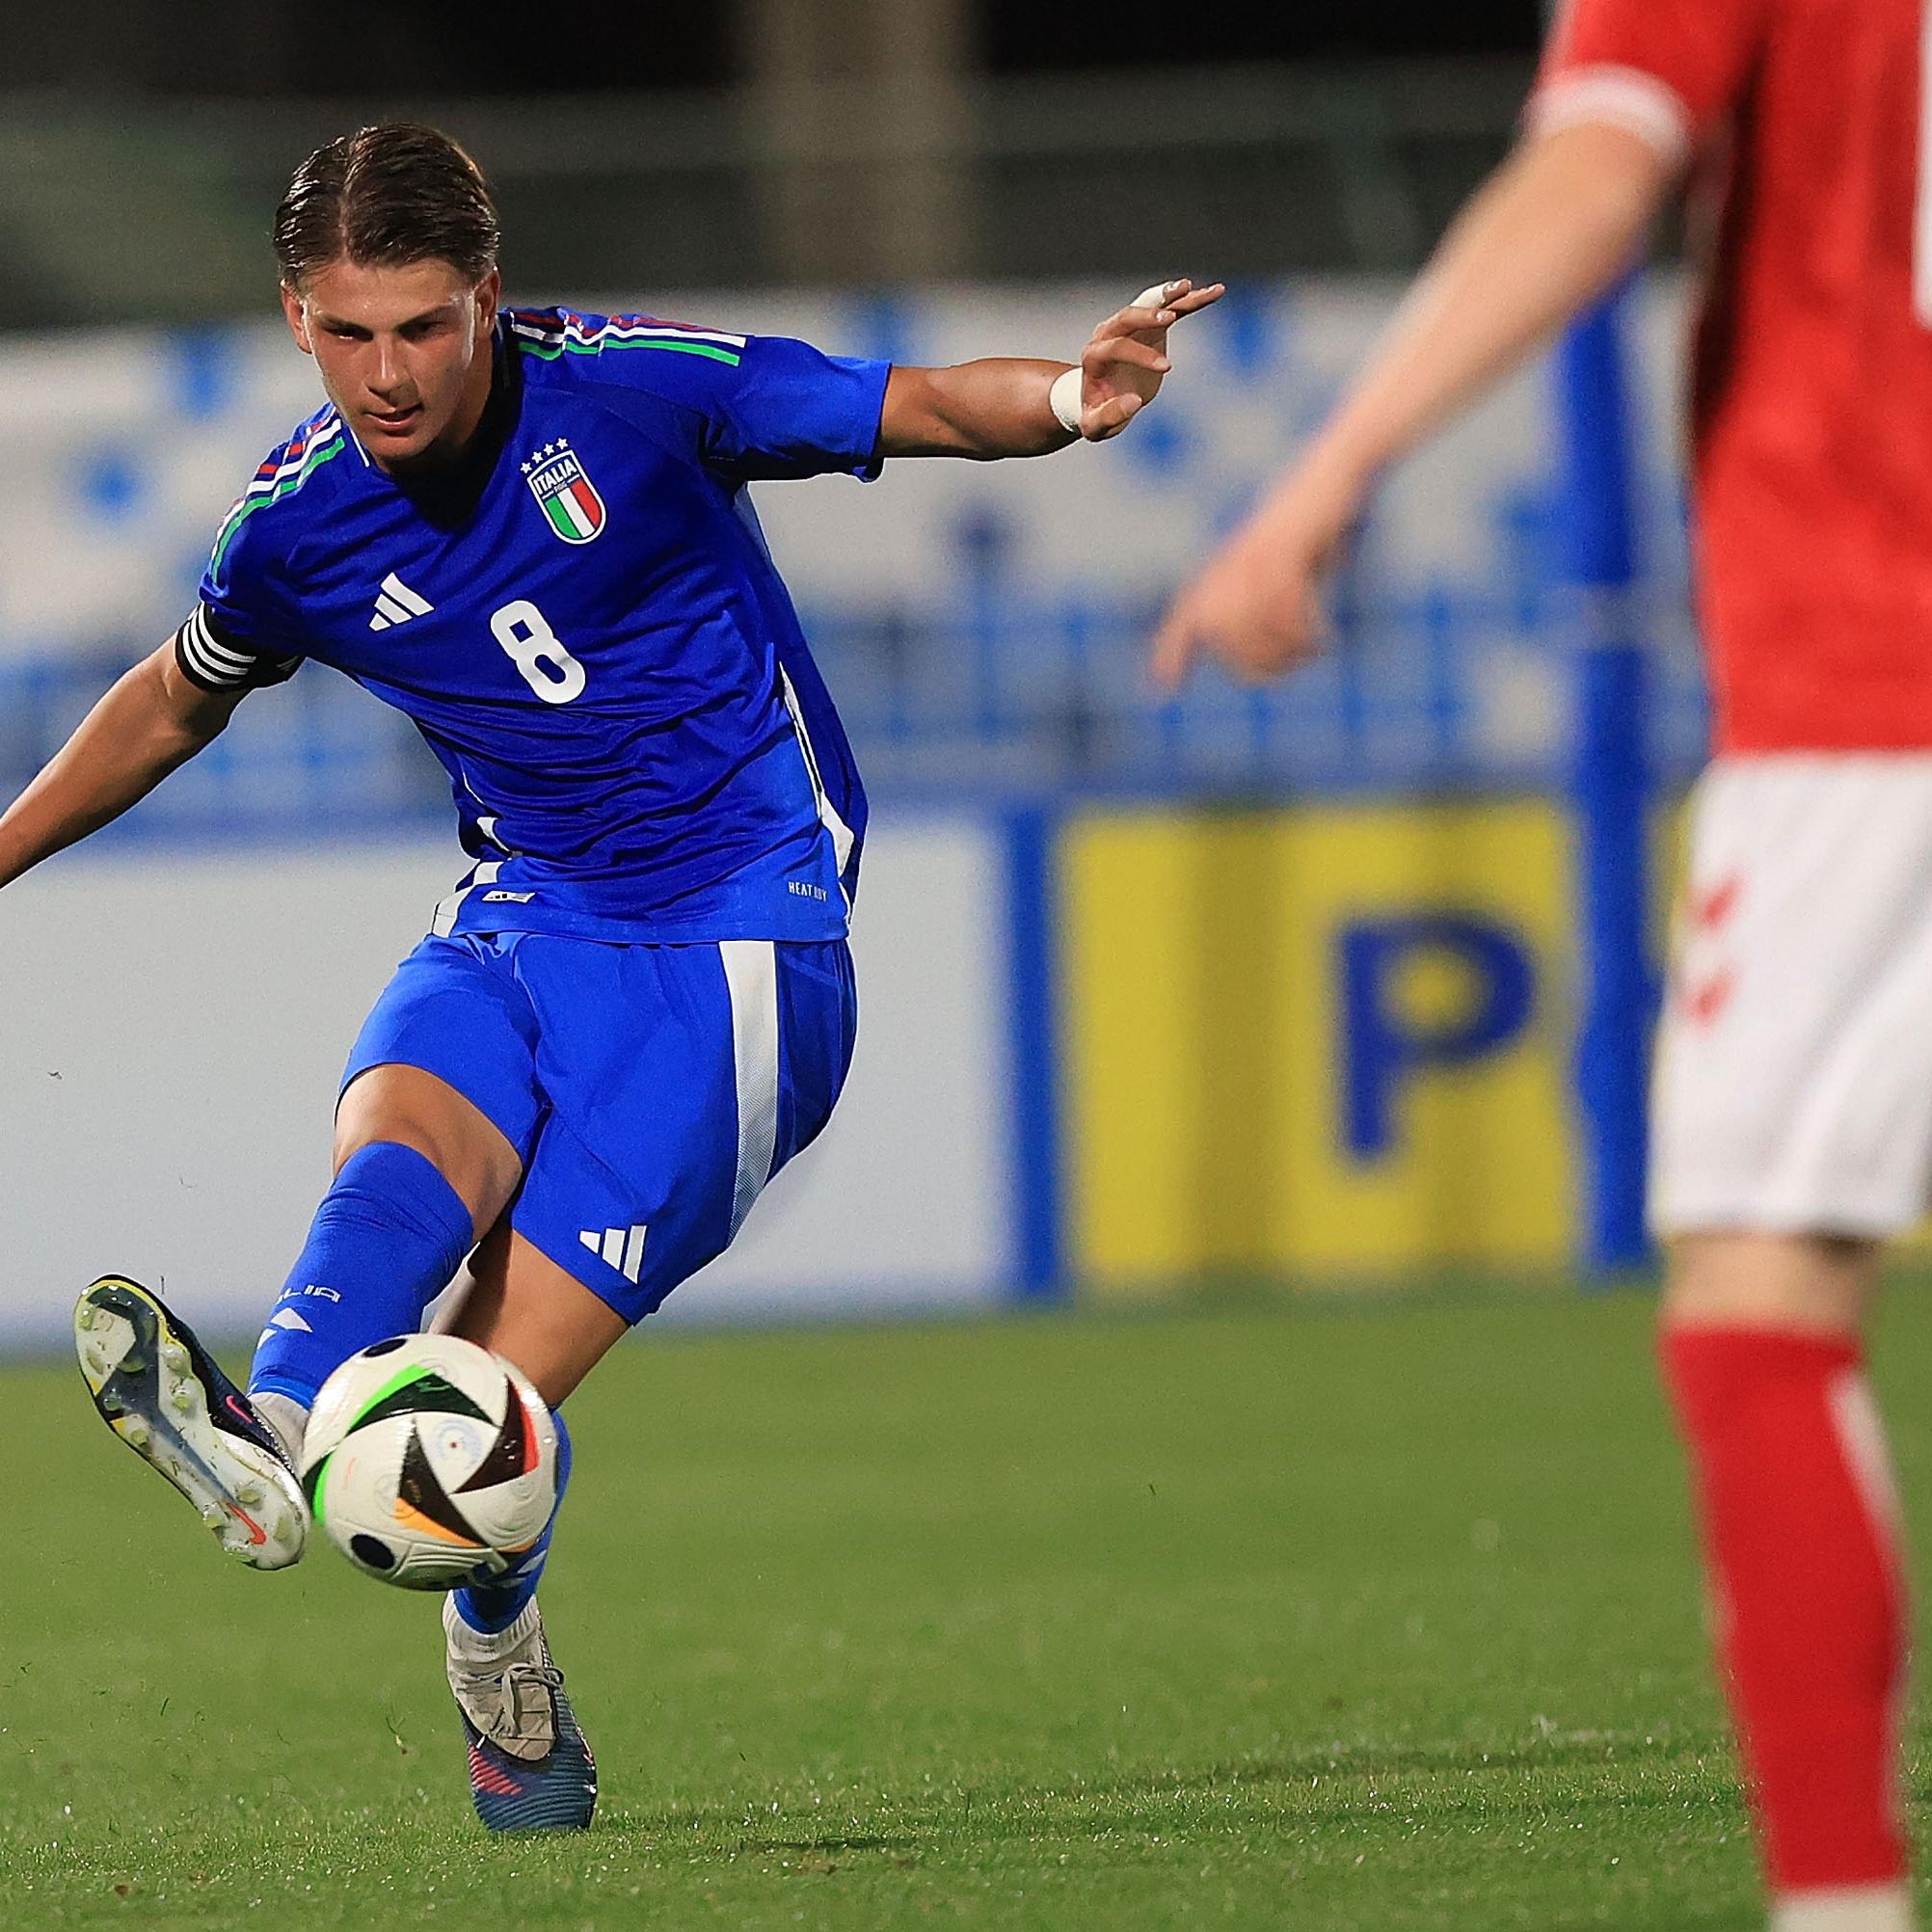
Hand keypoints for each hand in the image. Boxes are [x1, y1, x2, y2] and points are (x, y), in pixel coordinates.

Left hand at [1073, 278, 1224, 440]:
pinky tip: (1213, 292)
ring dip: (1169, 294)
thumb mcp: (1096, 425)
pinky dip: (1190, 300)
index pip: (1116, 347)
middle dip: (1149, 314)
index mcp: (1094, 356)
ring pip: (1149, 303)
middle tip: (1169, 317)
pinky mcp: (1150, 326)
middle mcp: (1108, 334)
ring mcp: (1129, 327)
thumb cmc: (1095, 415)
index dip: (1141, 355)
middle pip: (1127, 315)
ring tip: (1190, 287)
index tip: (1166, 368)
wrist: (1099, 400)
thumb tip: (1133, 402)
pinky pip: (1171, 308)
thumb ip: (1110, 415)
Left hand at [1151, 456, 1367, 688]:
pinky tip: (1323, 639)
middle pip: (1219, 630)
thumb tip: (1260, 650)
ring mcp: (1254, 552)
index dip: (1173, 651)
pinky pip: (1282, 602)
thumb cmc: (1313, 527)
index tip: (1164, 690)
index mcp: (1225, 568)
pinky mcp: (1283, 545)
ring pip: (1250, 619)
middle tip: (1290, 669)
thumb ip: (1265, 604)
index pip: (1188, 616)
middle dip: (1252, 663)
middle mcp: (1232, 561)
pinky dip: (1303, 630)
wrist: (1336, 473)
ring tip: (1311, 652)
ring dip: (1283, 649)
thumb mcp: (1286, 568)